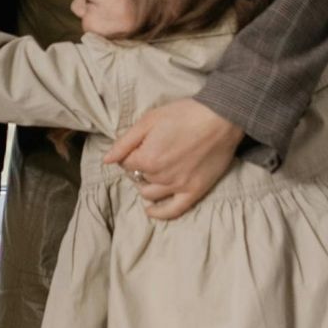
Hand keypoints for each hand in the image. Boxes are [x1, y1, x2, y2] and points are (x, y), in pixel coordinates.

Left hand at [102, 97, 243, 220]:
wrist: (221, 118)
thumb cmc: (185, 114)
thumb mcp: (149, 120)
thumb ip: (125, 142)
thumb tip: (107, 160)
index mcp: (147, 158)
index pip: (125, 164)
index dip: (130, 154)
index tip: (139, 146)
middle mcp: (160, 176)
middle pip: (137, 178)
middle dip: (139, 168)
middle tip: (150, 154)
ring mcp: (178, 186)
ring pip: (150, 193)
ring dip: (146, 185)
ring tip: (152, 173)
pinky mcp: (194, 191)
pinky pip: (173, 211)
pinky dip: (159, 213)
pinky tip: (150, 210)